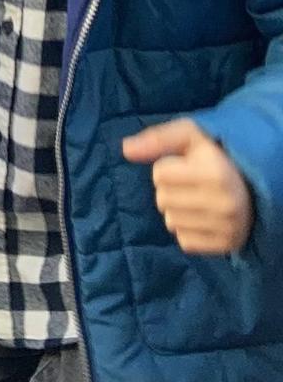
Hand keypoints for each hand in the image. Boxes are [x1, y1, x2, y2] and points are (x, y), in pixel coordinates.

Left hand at [122, 118, 253, 255]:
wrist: (255, 187)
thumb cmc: (215, 157)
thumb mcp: (191, 136)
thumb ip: (158, 138)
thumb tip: (126, 149)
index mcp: (216, 173)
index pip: (159, 174)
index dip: (167, 167)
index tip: (185, 166)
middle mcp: (225, 203)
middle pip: (162, 199)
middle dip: (170, 190)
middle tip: (192, 185)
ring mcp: (228, 228)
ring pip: (171, 222)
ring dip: (177, 211)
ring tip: (198, 201)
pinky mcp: (227, 246)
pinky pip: (184, 241)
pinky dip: (188, 231)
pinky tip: (204, 219)